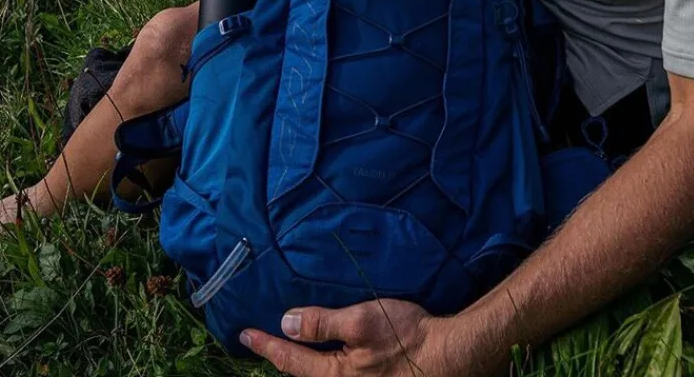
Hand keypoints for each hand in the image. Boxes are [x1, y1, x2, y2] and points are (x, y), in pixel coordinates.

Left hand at [240, 300, 497, 376]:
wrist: (449, 357)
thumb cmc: (406, 337)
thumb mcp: (361, 321)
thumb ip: (322, 324)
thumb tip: (286, 323)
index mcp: (334, 376)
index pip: (290, 360)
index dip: (266, 345)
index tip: (244, 334)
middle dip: (281, 360)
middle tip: (261, 343)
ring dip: (301, 365)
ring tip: (288, 350)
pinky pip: (336, 376)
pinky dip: (321, 368)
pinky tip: (326, 355)